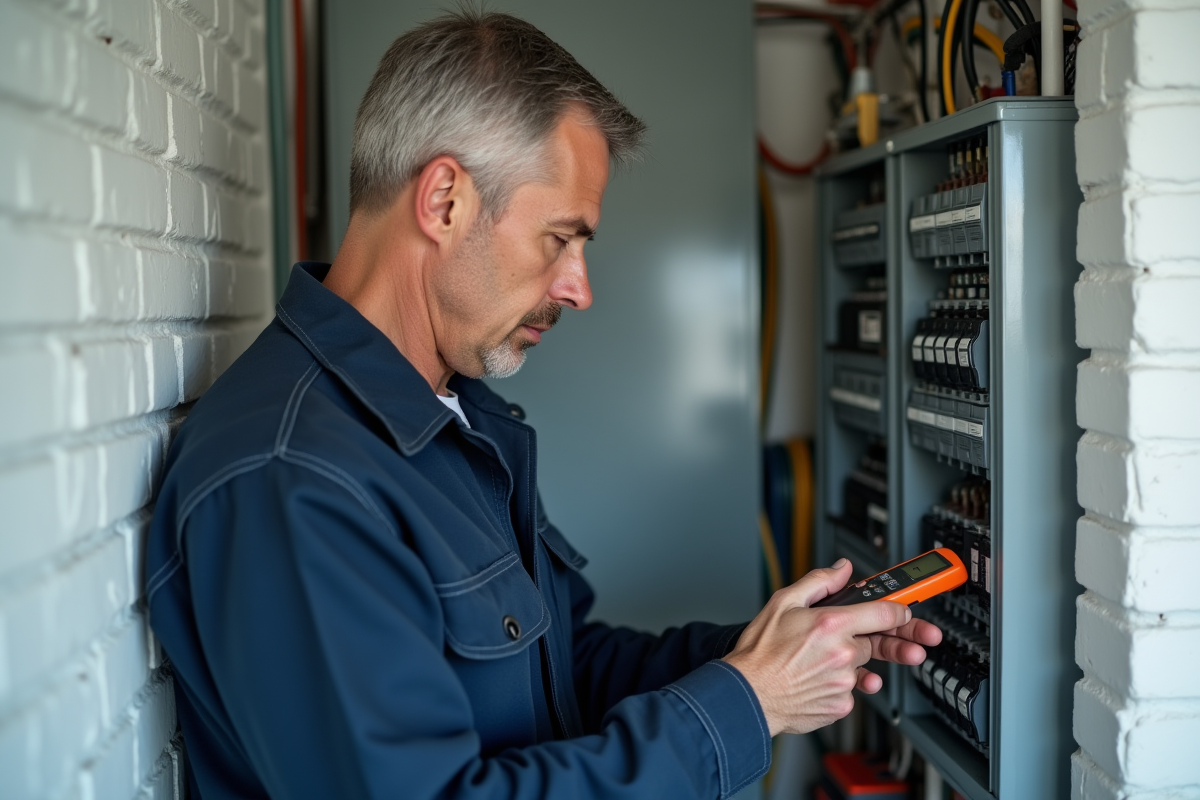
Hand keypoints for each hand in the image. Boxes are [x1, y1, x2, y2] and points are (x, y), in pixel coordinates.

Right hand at [721, 559, 942, 736]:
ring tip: (836, 664)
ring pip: (861, 667)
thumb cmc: (759, 652)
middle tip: (921, 644)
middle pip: (880, 643)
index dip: (900, 609)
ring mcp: (843, 681)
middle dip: (898, 642)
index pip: (884, 611)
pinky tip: (817, 679)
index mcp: (832, 623)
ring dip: (852, 664)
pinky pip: (849, 691)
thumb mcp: (783, 602)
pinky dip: (837, 684)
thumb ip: (819, 582)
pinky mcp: (840, 704)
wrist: (746, 695)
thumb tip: (841, 569)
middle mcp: (843, 653)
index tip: (906, 610)